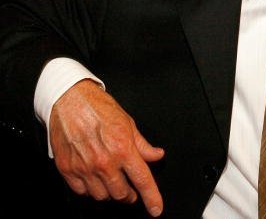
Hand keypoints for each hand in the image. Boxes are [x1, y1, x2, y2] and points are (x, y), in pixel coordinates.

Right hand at [50, 80, 164, 216]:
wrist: (70, 100)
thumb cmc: (99, 107)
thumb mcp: (128, 123)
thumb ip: (142, 144)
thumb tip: (156, 155)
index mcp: (123, 148)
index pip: (142, 180)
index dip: (151, 197)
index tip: (156, 209)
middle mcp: (104, 161)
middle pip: (121, 193)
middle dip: (129, 194)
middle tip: (131, 187)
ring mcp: (84, 167)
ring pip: (102, 196)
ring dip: (110, 192)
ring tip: (112, 180)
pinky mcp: (67, 169)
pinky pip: (82, 192)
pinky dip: (91, 189)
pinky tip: (95, 178)